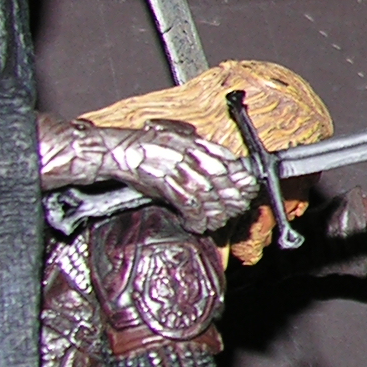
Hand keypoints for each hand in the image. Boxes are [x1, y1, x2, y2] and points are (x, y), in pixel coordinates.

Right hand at [58, 120, 258, 234]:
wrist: (117, 151)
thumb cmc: (144, 151)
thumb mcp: (175, 146)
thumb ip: (197, 155)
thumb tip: (221, 174)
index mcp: (193, 142)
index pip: (227, 158)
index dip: (241, 176)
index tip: (249, 189)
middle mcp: (189, 151)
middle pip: (221, 177)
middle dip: (231, 197)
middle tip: (236, 210)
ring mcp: (177, 165)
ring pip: (207, 193)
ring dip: (214, 212)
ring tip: (214, 222)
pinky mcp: (164, 180)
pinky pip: (188, 202)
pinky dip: (195, 217)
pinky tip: (196, 225)